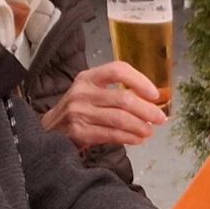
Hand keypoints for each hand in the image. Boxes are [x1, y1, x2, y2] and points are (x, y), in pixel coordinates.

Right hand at [43, 61, 167, 150]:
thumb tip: (152, 101)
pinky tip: (138, 138)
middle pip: (123, 99)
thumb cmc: (79, 109)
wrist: (49, 129)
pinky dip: (129, 138)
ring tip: (150, 131)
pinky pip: (111, 135)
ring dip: (140, 126)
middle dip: (147, 110)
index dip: (140, 81)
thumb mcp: (91, 92)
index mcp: (88, 77)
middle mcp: (82, 93)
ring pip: (120, 119)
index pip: (118, 70)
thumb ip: (115, 92)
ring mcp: (79, 113)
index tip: (154, 94)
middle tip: (160, 118)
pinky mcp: (79, 133)